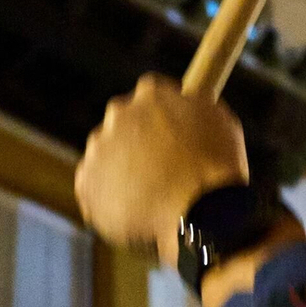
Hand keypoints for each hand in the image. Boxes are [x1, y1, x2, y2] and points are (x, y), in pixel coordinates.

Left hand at [75, 75, 247, 264]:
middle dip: (137, 143)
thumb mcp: (219, 121)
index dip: (162, 119)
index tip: (171, 135)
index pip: (150, 97)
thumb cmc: (217, 167)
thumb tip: (186, 105)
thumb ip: (193, 108)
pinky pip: (93, 188)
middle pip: (122, 125)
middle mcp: (118, 114)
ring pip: (107, 157)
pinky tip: (135, 213)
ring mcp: (98, 148)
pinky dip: (109, 199)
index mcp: (151, 93)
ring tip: (151, 198)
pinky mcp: (86, 182)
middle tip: (161, 169)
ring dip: (122, 172)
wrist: (198, 212)